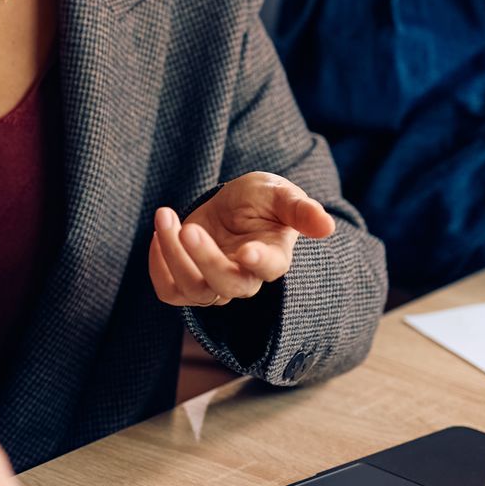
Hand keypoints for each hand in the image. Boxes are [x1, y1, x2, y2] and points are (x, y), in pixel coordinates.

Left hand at [149, 172, 334, 307]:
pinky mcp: (189, 281)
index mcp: (274, 256)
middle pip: (226, 284)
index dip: (259, 261)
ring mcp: (215, 283)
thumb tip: (327, 226)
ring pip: (193, 288)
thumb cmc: (263, 199)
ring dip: (173, 255)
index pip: (269, 269)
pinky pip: (169, 291)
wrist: (236, 205)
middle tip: (188, 227)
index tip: (246, 249)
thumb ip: (300, 209)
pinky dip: (157, 267)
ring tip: (165, 215)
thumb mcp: (280, 194)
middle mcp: (245, 276)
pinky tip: (159, 232)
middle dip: (204, 258)